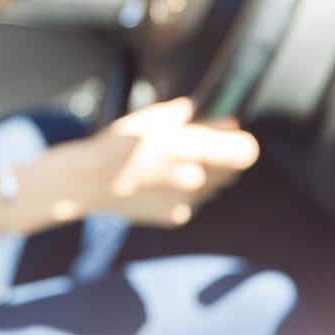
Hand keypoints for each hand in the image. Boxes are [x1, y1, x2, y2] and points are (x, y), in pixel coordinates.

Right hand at [72, 97, 258, 227]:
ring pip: (214, 187)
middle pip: (232, 170)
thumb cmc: (119, 143)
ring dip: (204, 175)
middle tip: (195, 146)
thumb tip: (225, 121)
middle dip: (221, 157)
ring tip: (172, 164)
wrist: (88, 182)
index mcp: (190, 148)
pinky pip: (193, 202)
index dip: (240, 141)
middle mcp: (194, 178)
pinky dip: (184, 192)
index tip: (228, 135)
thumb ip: (192, 117)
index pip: (246, 151)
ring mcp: (187, 202)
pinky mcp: (175, 217)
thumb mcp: (153, 117)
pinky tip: (159, 183)